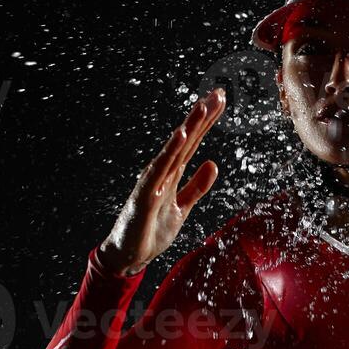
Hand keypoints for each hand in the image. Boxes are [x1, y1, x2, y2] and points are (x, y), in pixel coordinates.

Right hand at [97, 88, 226, 275]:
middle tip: (219, 92)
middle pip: (186, 139)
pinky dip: (171, 152)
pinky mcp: (146, 195)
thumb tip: (213, 164)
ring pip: (174, 149)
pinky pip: (160, 170)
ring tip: (202, 106)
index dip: (207, 121)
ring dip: (188, 127)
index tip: (220, 99)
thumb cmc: (151, 231)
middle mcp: (162, 171)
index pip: (193, 142)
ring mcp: (153, 181)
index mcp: (172, 173)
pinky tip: (181, 136)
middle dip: (202, 116)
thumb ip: (196, 187)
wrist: (128, 256)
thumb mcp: (182, 208)